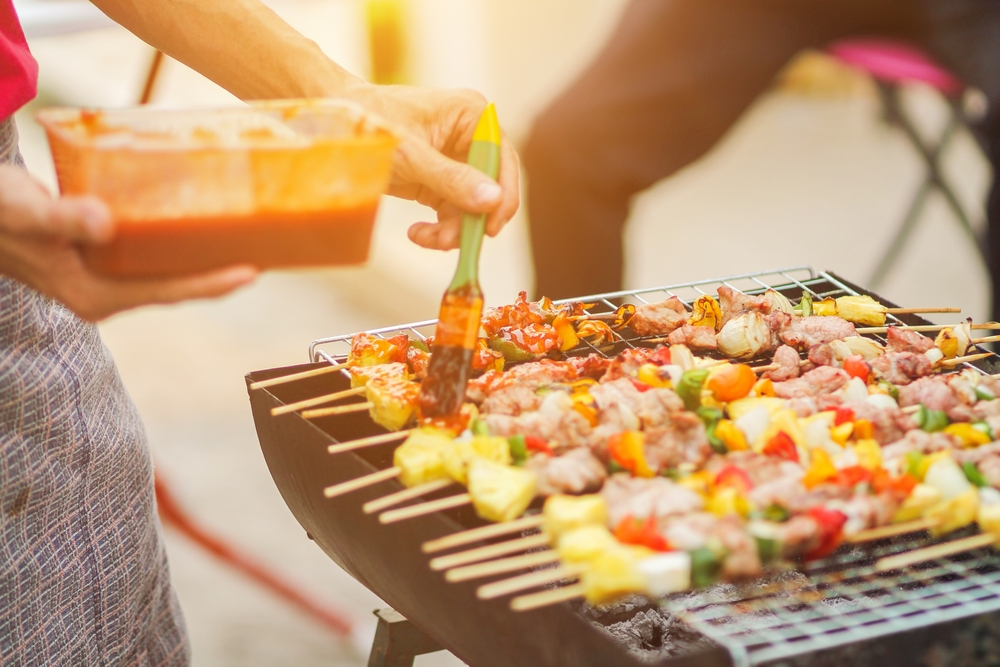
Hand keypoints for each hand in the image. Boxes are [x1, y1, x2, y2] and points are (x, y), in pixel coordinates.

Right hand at [0, 165, 256, 321]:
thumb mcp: (25, 210)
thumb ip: (62, 217)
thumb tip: (104, 223)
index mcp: (94, 295)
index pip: (167, 293)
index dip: (211, 283)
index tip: (252, 270)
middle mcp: (104, 292)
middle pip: (176, 285)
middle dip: (218, 270)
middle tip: (265, 247)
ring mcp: (104, 277)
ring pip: (166, 270)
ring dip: (201, 254)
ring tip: (245, 235)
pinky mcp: (101, 257)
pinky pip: (152, 252)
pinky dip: (177, 238)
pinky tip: (199, 218)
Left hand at [345, 83, 519, 249]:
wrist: (332, 123)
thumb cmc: (368, 122)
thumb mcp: (411, 155)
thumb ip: (452, 179)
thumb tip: (493, 200)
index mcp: (472, 116)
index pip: (502, 160)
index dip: (503, 196)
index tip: (490, 227)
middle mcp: (468, 136)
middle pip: (489, 187)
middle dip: (471, 218)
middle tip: (452, 242)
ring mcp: (453, 159)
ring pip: (470, 205)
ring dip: (453, 229)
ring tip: (426, 238)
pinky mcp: (437, 179)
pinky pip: (451, 211)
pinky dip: (439, 228)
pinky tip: (418, 233)